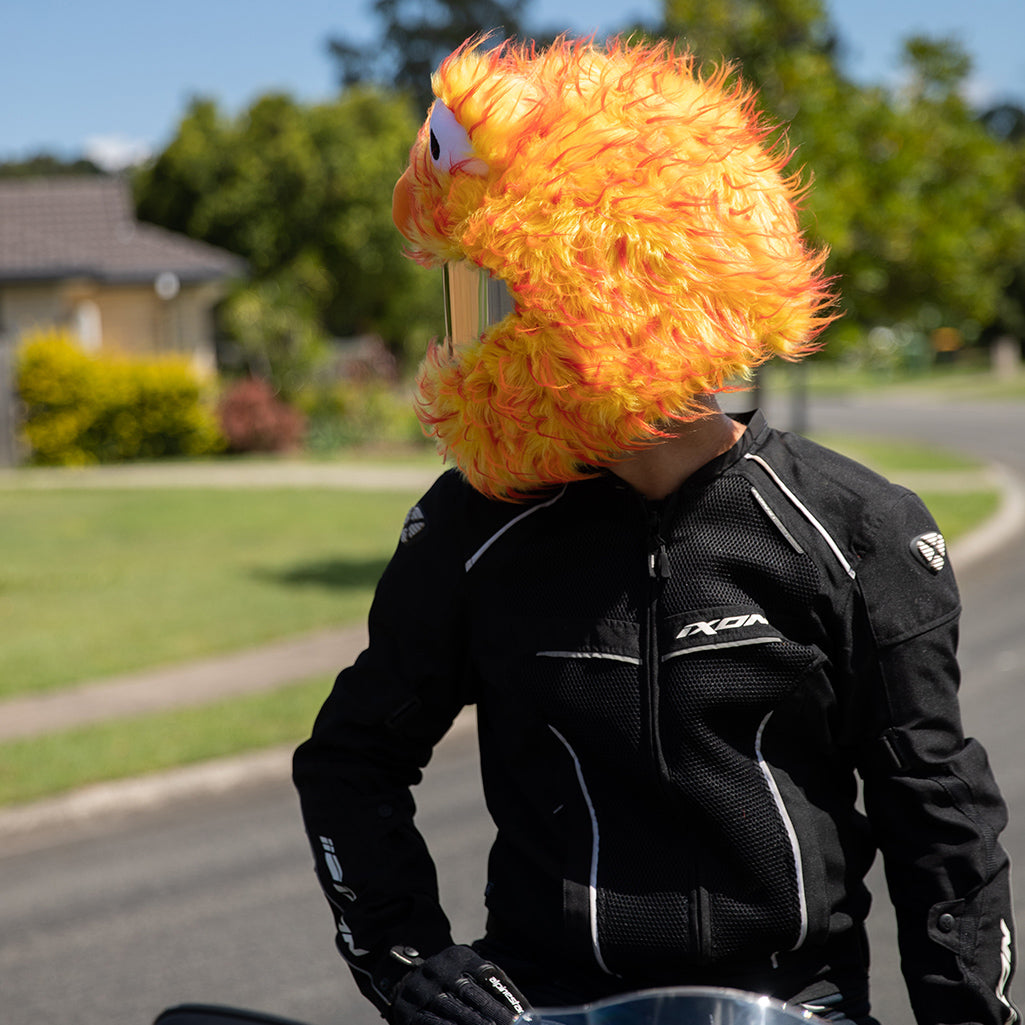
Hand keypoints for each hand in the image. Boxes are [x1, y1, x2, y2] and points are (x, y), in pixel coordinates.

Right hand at [387, 944, 529, 1024]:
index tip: (523, 1017)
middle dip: (495, 1016)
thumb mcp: (467, 972)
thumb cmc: (449, 981)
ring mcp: (422, 990)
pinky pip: (434, 1024)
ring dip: (477, 1024)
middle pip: (472, 994)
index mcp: (459, 956)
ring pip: (454, 1011)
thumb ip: (493, 986)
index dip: (507, 997)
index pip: (488, 974)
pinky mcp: (410, 1012)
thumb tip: (527, 1013)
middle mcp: (439, 969)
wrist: (402, 980)